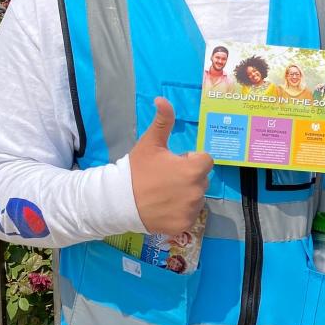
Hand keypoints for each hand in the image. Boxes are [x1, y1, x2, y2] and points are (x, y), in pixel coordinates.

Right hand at [128, 97, 212, 234]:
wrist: (118, 201)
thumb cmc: (137, 170)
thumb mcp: (150, 143)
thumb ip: (162, 121)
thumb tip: (162, 99)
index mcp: (193, 169)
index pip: (205, 160)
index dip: (191, 160)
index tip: (174, 163)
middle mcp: (197, 190)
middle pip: (202, 179)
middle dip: (189, 177)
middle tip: (166, 179)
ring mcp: (192, 210)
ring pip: (197, 198)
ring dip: (187, 194)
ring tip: (164, 194)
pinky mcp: (185, 225)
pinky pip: (190, 215)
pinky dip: (181, 212)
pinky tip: (165, 208)